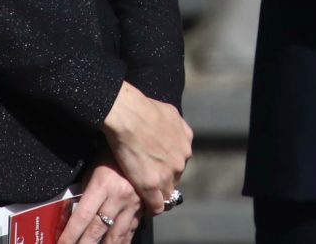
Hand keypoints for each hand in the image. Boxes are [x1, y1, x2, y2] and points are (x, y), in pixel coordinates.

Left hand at [58, 162, 141, 243]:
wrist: (142, 144)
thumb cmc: (110, 155)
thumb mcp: (92, 170)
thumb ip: (85, 194)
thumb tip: (73, 216)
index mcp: (103, 185)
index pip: (82, 217)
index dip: (70, 235)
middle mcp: (119, 197)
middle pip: (98, 230)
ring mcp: (133, 205)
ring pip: (116, 236)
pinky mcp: (142, 209)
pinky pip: (130, 232)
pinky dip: (121, 243)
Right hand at [100, 81, 192, 214]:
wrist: (129, 115)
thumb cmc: (143, 108)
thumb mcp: (170, 113)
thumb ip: (175, 126)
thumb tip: (172, 127)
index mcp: (186, 143)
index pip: (179, 162)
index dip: (168, 167)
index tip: (158, 170)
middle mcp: (181, 160)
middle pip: (175, 177)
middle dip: (164, 179)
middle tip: (148, 180)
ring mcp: (168, 174)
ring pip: (167, 191)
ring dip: (158, 193)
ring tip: (145, 195)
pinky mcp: (152, 186)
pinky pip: (157, 205)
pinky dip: (152, 208)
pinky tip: (145, 207)